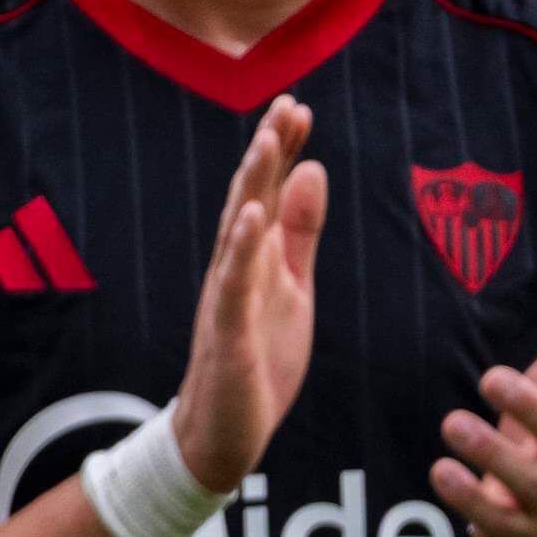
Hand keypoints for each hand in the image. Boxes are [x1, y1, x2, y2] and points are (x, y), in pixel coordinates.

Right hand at [168, 98, 328, 490]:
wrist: (223, 431)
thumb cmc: (258, 356)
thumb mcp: (294, 286)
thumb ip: (301, 233)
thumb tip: (313, 171)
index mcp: (256, 258)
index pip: (268, 194)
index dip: (283, 152)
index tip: (299, 107)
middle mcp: (236, 269)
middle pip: (251, 200)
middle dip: (268, 153)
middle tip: (287, 105)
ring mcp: (228, 298)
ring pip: (238, 233)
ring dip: (252, 187)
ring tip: (268, 143)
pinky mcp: (229, 334)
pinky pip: (233, 286)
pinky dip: (241, 250)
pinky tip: (251, 218)